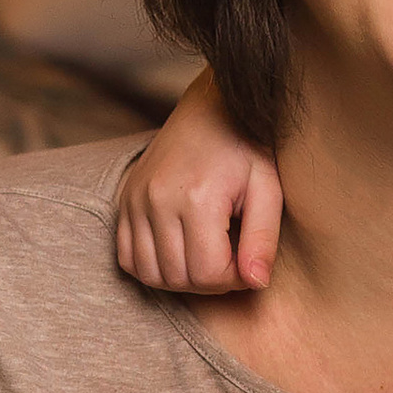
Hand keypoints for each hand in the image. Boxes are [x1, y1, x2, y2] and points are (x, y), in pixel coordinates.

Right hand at [114, 73, 282, 294]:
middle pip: (178, 278)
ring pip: (149, 274)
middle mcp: (157, 200)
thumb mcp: (268, 189)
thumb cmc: (246, 149)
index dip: (233, 280)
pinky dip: (152, 267)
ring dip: (180, 279)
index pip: (207, 274)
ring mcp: (134, 199)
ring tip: (206, 256)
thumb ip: (263, 239)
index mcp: (197, 198)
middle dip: (209, 281)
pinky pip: (127, 258)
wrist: (211, 109)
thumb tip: (256, 283)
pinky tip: (178, 253)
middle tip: (230, 259)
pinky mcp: (124, 199)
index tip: (247, 262)